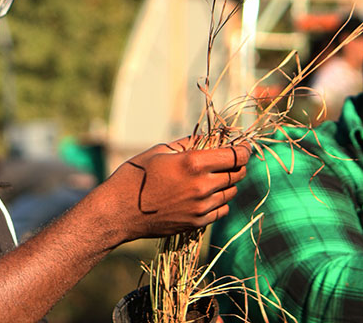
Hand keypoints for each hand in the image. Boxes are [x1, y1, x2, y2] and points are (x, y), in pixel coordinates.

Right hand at [103, 142, 249, 241]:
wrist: (119, 212)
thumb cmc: (135, 176)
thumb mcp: (159, 151)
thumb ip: (187, 144)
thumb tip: (208, 138)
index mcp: (193, 164)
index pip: (234, 155)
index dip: (243, 149)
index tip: (244, 146)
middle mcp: (202, 186)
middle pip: (237, 174)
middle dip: (238, 165)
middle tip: (232, 160)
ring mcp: (201, 208)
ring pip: (231, 193)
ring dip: (228, 183)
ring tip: (215, 176)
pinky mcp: (197, 223)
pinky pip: (221, 210)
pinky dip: (220, 200)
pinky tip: (207, 194)